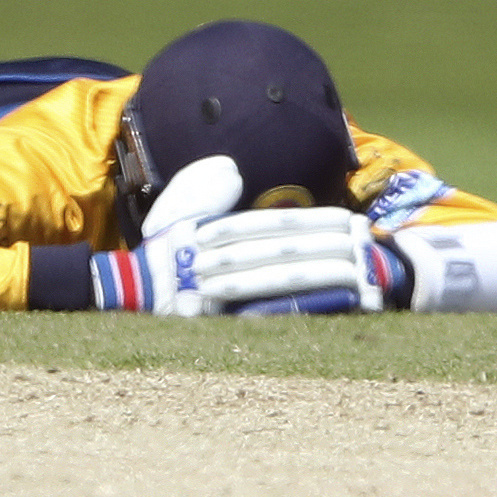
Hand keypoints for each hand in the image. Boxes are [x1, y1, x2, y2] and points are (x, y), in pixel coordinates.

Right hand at [93, 158, 389, 314]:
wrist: (130, 295)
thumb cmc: (161, 253)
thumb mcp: (178, 213)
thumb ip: (205, 189)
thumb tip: (231, 170)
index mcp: (215, 235)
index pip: (273, 227)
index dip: (314, 223)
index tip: (348, 221)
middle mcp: (221, 265)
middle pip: (284, 255)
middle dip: (328, 248)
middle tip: (366, 244)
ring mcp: (222, 298)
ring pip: (283, 286)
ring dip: (326, 280)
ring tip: (364, 276)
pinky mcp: (225, 325)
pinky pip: (275, 318)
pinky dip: (308, 311)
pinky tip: (337, 309)